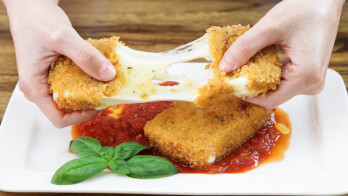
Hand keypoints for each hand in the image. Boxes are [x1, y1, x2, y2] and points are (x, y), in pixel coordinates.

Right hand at [4, 0, 115, 126]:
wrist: (31, 7)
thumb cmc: (37, 20)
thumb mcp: (63, 37)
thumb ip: (86, 56)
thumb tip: (108, 75)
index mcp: (34, 86)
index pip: (59, 118)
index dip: (81, 116)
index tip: (100, 104)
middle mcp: (39, 88)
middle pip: (67, 109)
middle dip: (89, 103)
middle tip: (107, 90)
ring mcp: (46, 81)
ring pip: (71, 97)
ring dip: (89, 91)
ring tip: (104, 81)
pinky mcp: (54, 74)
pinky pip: (72, 84)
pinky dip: (86, 80)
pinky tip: (97, 70)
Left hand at [219, 0, 343, 108]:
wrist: (324, 1)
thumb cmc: (306, 9)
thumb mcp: (269, 28)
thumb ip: (245, 48)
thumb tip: (225, 67)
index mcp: (306, 76)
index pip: (270, 100)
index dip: (247, 94)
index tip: (231, 84)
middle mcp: (312, 83)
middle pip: (273, 95)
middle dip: (252, 85)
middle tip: (235, 71)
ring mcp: (311, 80)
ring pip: (277, 88)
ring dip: (259, 78)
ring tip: (247, 63)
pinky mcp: (308, 74)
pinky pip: (284, 81)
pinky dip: (269, 73)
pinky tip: (261, 60)